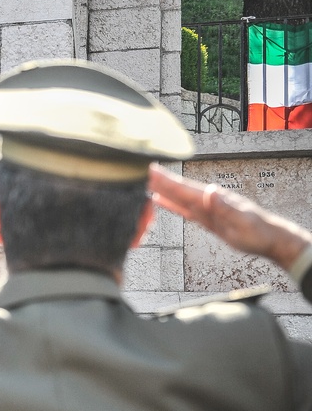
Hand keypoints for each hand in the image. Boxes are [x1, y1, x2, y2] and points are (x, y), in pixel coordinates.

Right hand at [149, 164, 311, 270]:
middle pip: (179, 190)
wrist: (270, 240)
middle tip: (140, 171)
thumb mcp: (243, 221)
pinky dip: (172, 205)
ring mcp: (206, 209)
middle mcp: (208, 201)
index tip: (152, 170)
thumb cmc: (259, 232)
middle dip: (160, 181)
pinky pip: (184, 210)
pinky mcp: (206, 219)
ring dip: (163, 190)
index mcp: (214, 199)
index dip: (168, 180)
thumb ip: (226, 206)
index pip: (186, 188)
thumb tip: (210, 191)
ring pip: (179, 198)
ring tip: (144, 182)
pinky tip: (161, 201)